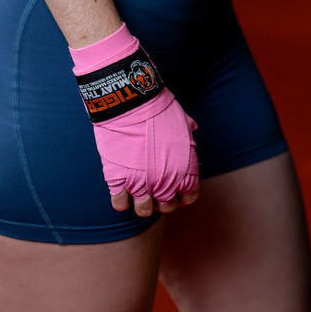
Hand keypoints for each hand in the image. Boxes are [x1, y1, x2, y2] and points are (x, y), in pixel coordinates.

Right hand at [69, 21, 198, 218]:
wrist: (131, 100)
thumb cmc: (158, 107)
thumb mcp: (181, 121)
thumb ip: (187, 134)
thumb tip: (192, 130)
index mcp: (185, 168)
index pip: (189, 197)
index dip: (182, 195)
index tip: (176, 190)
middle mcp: (166, 181)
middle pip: (166, 206)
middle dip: (162, 200)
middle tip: (155, 188)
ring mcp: (141, 182)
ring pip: (144, 211)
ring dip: (142, 203)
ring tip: (139, 190)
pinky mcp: (117, 179)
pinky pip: (120, 203)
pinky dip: (121, 199)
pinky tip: (122, 187)